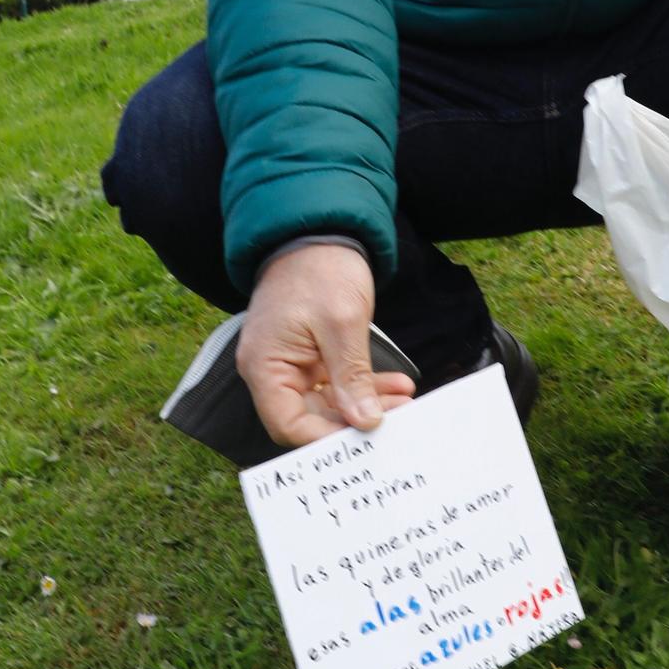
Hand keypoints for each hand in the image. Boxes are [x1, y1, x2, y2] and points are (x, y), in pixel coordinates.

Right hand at [236, 243, 414, 448]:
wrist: (320, 230)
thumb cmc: (321, 269)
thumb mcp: (341, 323)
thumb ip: (351, 376)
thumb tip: (365, 422)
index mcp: (264, 364)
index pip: (287, 425)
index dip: (325, 438)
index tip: (365, 439)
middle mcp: (271, 369)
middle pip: (308, 418)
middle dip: (353, 422)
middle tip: (397, 420)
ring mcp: (291, 363)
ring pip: (327, 403)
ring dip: (365, 405)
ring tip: (404, 400)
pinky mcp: (310, 356)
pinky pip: (335, 383)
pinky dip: (363, 386)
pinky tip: (396, 385)